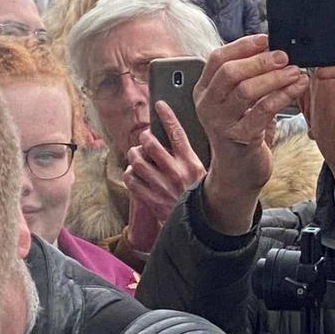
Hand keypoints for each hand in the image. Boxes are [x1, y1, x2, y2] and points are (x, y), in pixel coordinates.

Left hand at [122, 102, 206, 253]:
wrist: (199, 229)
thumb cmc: (201, 200)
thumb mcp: (204, 176)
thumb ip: (191, 160)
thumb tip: (178, 142)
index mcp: (191, 163)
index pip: (177, 133)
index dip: (167, 115)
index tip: (160, 105)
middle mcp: (175, 172)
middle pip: (151, 144)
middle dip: (144, 138)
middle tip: (145, 140)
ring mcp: (161, 186)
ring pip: (137, 160)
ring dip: (134, 155)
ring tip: (137, 156)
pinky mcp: (151, 199)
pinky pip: (131, 180)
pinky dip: (129, 175)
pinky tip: (134, 175)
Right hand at [195, 35, 307, 234]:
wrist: (239, 172)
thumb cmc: (242, 131)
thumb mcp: (238, 102)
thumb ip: (247, 76)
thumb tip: (272, 48)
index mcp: (204, 90)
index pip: (218, 58)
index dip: (243, 45)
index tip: (267, 39)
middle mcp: (207, 105)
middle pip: (230, 72)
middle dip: (260, 60)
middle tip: (284, 56)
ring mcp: (220, 123)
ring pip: (246, 89)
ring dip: (275, 77)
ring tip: (295, 71)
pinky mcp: (240, 137)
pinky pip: (263, 110)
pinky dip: (283, 95)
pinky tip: (297, 88)